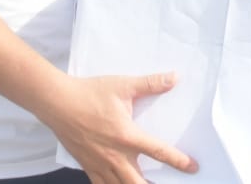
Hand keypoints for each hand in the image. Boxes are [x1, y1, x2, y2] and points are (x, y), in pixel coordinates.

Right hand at [44, 72, 197, 183]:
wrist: (57, 102)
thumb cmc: (89, 93)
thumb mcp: (123, 85)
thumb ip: (150, 84)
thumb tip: (173, 78)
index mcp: (127, 136)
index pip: (159, 152)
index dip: (179, 162)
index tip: (192, 168)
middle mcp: (115, 156)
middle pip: (138, 183)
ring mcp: (99, 164)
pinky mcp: (87, 166)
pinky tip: (118, 183)